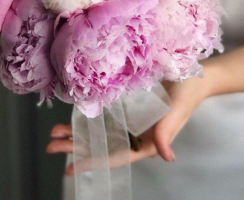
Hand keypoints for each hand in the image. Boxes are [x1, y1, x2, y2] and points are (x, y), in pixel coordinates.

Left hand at [47, 63, 218, 173]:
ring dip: (78, 131)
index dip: (93, 162)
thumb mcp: (177, 113)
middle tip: (51, 144)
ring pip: (101, 130)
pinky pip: (107, 113)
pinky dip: (91, 115)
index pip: (116, 155)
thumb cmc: (187, 95)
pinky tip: (75, 114)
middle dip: (76, 146)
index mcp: (148, 141)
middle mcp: (136, 133)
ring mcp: (131, 119)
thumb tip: (167, 157)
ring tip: (55, 131)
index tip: (69, 167)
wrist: (192, 76)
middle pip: (102, 145)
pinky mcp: (129, 104)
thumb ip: (167, 132)